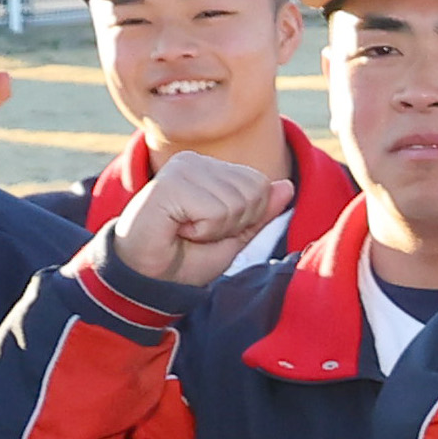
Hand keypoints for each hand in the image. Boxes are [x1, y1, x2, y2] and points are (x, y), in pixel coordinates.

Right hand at [106, 144, 292, 290]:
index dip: (245, 219)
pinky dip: (202, 231)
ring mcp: (181, 168)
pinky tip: (177, 229)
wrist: (149, 277)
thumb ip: (260, 212)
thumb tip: (288, 186)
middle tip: (197, 232)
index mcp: (210, 168)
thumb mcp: (233, 236)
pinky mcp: (170, 183)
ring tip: (186, 231)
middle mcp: (195, 161)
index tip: (211, 230)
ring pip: (236, 202)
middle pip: (253, 192)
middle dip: (232, 224)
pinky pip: (215, 211)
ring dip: (215, 229)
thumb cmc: (186, 257)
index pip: (260, 186)